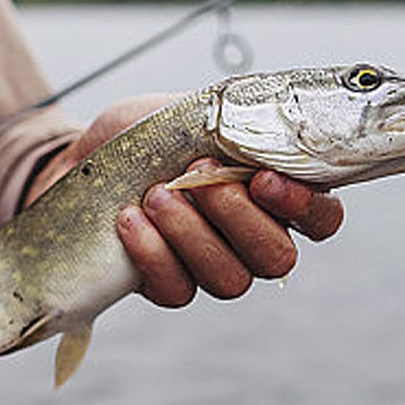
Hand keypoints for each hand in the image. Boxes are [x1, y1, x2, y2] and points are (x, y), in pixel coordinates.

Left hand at [26, 94, 343, 306]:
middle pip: (277, 258)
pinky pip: (177, 291)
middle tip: (198, 176)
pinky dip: (153, 254)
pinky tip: (129, 219)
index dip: (305, 208)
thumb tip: (271, 123)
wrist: (83, 160)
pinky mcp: (166, 285)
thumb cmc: (147, 135)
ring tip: (156, 194)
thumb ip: (240, 124)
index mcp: (271, 196)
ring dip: (192, 234)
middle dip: (238, 217)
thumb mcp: (195, 113)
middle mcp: (250, 239)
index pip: (321, 219)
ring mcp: (209, 267)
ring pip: (230, 280)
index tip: (261, 179)